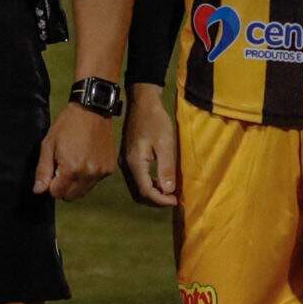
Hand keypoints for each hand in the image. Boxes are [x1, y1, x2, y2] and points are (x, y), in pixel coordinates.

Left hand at [36, 102, 115, 199]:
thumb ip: (43, 170)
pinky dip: (88, 176)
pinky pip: (95, 182)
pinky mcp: (109, 168)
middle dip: (63, 187)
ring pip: (84, 191)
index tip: (52, 171)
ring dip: (76, 183)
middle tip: (62, 167)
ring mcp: (101, 172)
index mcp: (71, 169)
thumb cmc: (67, 125)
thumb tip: (38, 191)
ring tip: (75, 162)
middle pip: (71, 196)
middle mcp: (88, 174)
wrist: (92, 111)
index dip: (51, 185)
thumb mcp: (48, 145)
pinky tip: (86, 159)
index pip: (57, 193)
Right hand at [121, 82, 179, 206]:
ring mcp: (126, 161)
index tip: (176, 201)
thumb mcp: (165, 143)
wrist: (142, 102)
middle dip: (156, 198)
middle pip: (139, 191)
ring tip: (169, 191)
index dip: (161, 200)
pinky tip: (160, 179)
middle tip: (173, 199)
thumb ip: (166, 168)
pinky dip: (150, 183)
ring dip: (153, 191)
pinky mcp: (129, 156)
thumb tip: (168, 191)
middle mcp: (127, 165)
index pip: (146, 191)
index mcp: (135, 163)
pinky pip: (138, 177)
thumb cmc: (155, 120)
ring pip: (138, 185)